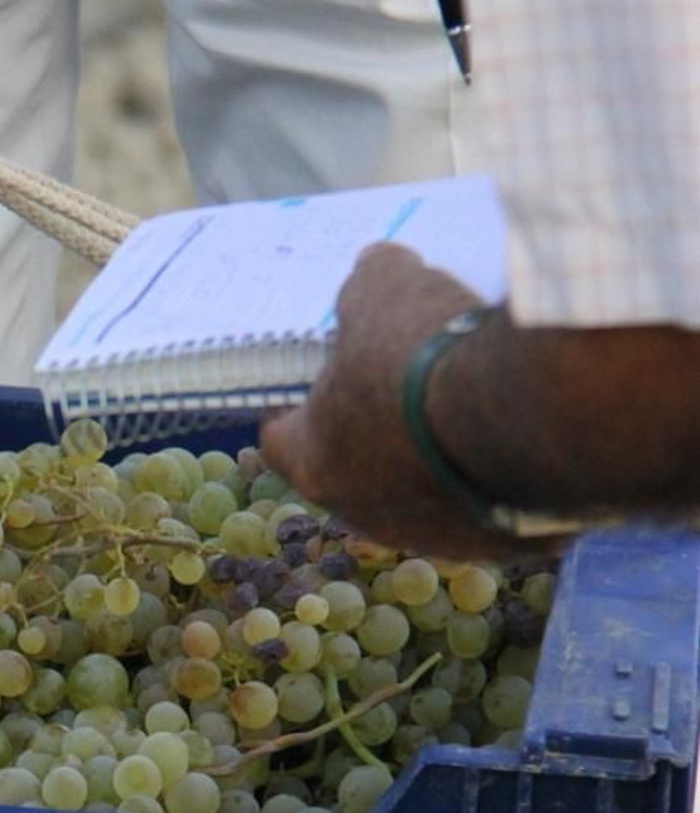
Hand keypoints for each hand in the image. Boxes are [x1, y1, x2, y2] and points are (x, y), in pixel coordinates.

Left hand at [260, 246, 519, 557]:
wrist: (530, 412)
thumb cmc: (426, 354)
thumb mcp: (383, 288)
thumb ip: (369, 281)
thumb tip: (378, 266)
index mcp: (317, 464)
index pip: (282, 441)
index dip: (299, 410)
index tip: (322, 383)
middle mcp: (369, 517)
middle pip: (361, 470)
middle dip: (380, 431)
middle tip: (412, 384)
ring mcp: (439, 538)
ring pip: (432, 495)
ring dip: (446, 459)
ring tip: (480, 405)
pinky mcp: (507, 546)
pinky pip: (499, 506)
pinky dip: (506, 475)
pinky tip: (529, 432)